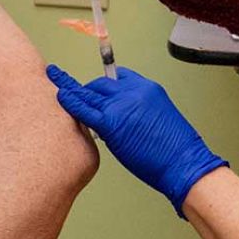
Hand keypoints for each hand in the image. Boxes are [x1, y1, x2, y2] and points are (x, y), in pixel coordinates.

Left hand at [46, 65, 226, 215]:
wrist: (183, 162)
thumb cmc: (175, 149)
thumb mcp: (159, 118)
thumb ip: (139, 111)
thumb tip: (123, 117)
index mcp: (148, 88)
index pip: (120, 75)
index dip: (105, 84)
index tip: (96, 89)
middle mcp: (133, 91)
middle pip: (101, 84)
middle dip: (88, 91)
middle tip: (76, 96)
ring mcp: (121, 105)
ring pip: (89, 93)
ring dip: (73, 91)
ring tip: (56, 81)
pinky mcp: (110, 122)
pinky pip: (84, 108)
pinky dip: (70, 101)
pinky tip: (60, 96)